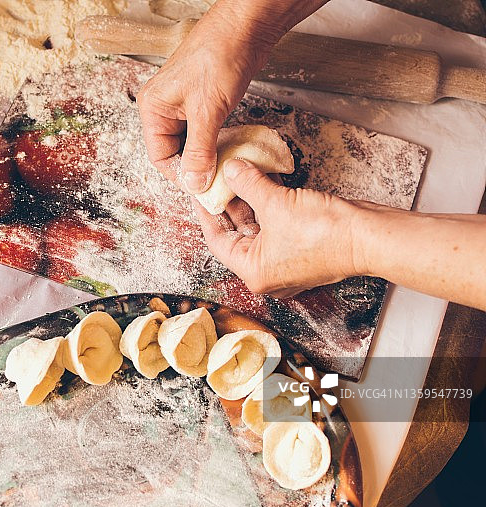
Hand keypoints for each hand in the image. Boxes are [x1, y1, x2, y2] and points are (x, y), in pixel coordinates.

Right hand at [137, 0, 326, 194]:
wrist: (246, 26)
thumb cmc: (220, 56)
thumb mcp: (208, 111)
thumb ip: (199, 151)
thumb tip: (193, 184)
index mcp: (153, 108)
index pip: (159, 156)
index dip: (180, 175)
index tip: (202, 188)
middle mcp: (163, 108)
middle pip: (173, 152)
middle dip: (194, 167)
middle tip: (216, 181)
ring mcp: (183, 104)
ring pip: (190, 143)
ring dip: (206, 156)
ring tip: (224, 167)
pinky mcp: (202, 101)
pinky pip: (203, 132)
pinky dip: (215, 143)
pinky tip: (229, 149)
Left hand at [194, 159, 361, 297]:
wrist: (370, 237)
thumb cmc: (326, 233)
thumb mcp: (277, 203)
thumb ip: (248, 184)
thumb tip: (231, 169)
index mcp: (253, 272)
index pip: (217, 241)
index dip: (206, 213)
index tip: (200, 192)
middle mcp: (266, 272)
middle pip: (236, 234)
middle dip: (229, 204)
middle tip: (218, 179)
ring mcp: (285, 261)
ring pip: (257, 227)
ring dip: (249, 201)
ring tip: (237, 174)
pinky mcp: (301, 248)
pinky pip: (275, 225)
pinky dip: (268, 204)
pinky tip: (262, 180)